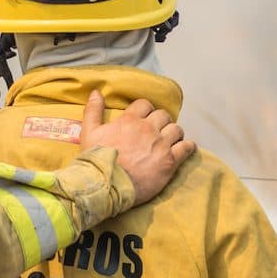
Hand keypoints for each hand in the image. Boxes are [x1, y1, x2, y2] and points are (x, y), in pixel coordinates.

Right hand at [80, 91, 194, 202]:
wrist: (106, 185)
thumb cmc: (96, 160)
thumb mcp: (89, 132)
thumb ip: (93, 111)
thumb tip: (96, 92)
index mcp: (129, 120)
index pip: (145, 105)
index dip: (146, 110)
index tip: (144, 118)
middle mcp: (148, 129)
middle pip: (163, 115)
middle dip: (161, 121)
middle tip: (157, 131)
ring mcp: (160, 144)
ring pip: (176, 129)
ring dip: (174, 133)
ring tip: (170, 140)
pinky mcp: (170, 161)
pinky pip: (186, 148)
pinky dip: (187, 147)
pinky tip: (185, 149)